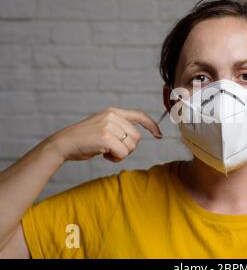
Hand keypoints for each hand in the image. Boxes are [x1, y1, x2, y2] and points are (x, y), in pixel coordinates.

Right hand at [45, 107, 161, 162]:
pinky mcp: (105, 138)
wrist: (64, 143)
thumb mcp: (103, 125)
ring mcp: (109, 126)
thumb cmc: (85, 139)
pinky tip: (104, 155)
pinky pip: (123, 153)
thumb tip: (136, 136)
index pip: (139, 115)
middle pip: (137, 137)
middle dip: (128, 148)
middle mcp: (112, 116)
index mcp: (113, 112)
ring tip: (107, 151)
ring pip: (131, 146)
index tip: (159, 135)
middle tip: (113, 150)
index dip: (152, 125)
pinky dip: (115, 158)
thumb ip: (119, 126)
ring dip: (122, 154)